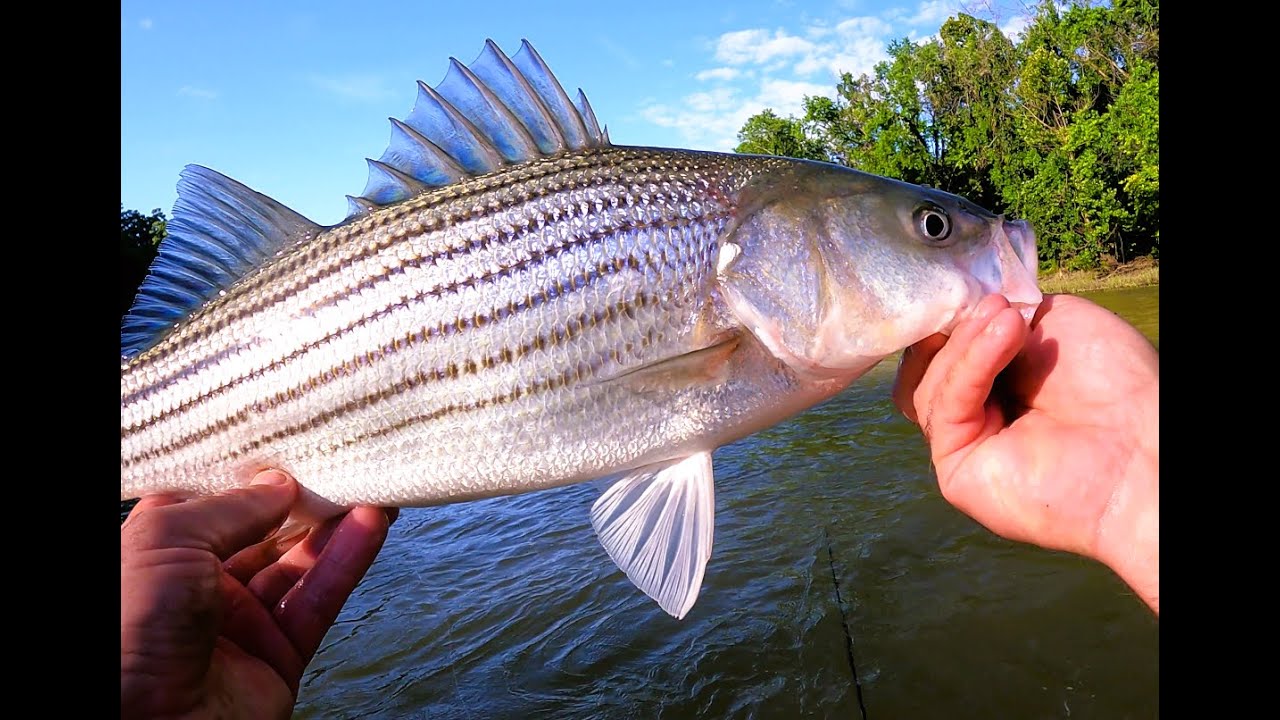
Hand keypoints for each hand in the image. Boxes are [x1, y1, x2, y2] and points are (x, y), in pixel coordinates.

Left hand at [120, 471, 395, 717]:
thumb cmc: (123, 632)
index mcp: (160, 556)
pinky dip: (348, 561)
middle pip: (265, 532)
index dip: (252, 478)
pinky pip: (319, 599)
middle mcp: (200, 588)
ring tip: (369, 486)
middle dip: (304, 499)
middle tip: (341, 462)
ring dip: (337, 525)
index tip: (288, 447)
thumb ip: (230, 507)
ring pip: (300, 564)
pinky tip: (370, 525)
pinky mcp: (279, 656)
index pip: (215, 504)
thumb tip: (278, 484)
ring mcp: (242, 624)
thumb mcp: (166, 539)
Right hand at [893, 293, 1157, 613]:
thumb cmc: (1116, 383)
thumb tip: (955, 309)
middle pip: (924, 366)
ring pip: (924, 386)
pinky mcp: (957, 471)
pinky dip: (969, 365)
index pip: (941, 347)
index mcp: (994, 381)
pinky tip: (1005, 335)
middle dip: (952, 327)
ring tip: (1007, 318)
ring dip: (963, 343)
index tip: (965, 285)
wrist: (1146, 446)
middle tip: (992, 302)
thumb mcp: (1052, 320)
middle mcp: (974, 414)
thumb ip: (997, 315)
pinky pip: (944, 409)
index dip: (946, 316)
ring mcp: (963, 443)